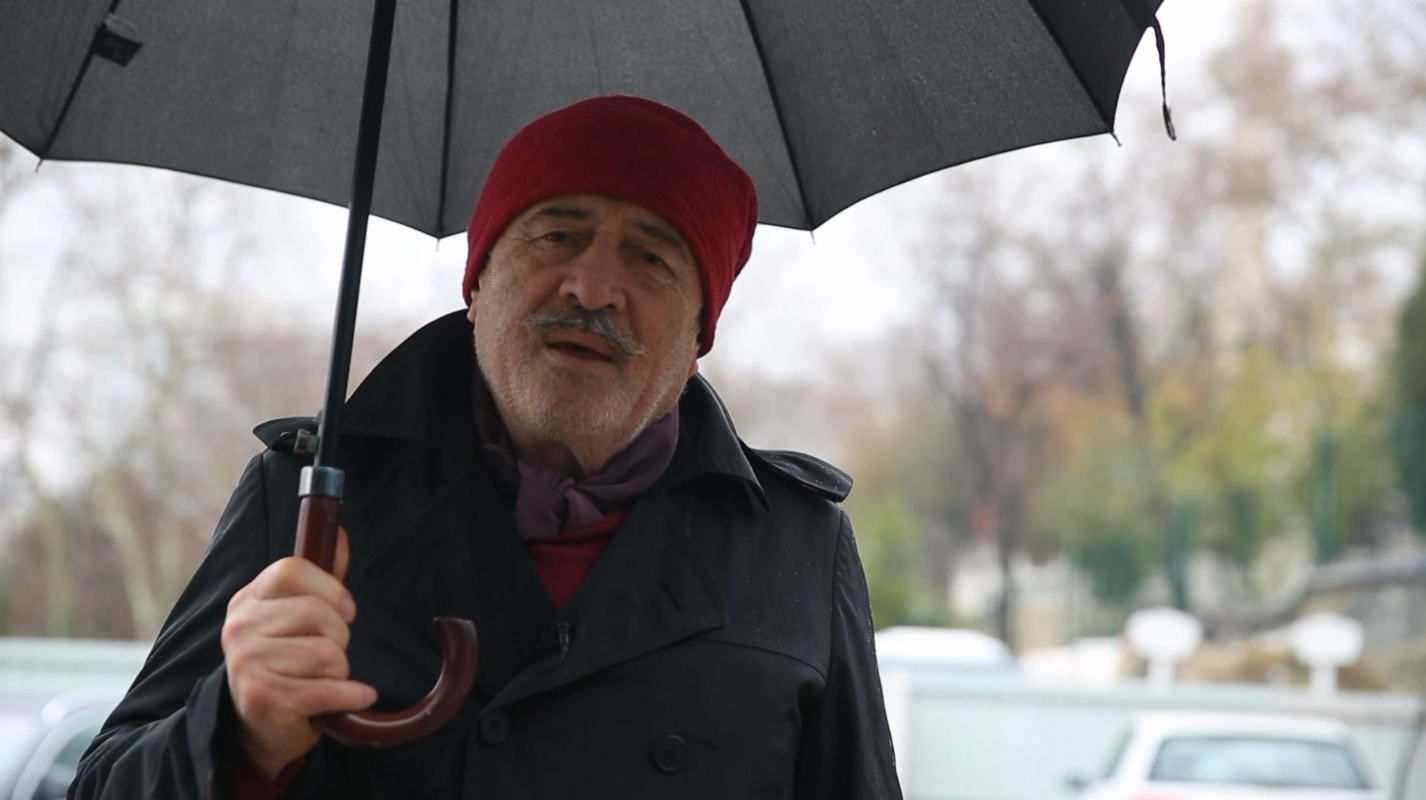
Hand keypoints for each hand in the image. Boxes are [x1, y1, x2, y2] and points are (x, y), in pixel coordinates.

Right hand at [221, 526, 376, 777]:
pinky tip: (357, 695)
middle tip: (333, 652)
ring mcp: (247, 663)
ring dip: (341, 669)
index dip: (330, 587)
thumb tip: (338, 533)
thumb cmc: (286, 662)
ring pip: (326, 653)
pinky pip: (328, 688)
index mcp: (248, 599)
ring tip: (327, 677)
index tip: (345, 609)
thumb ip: (319, 574)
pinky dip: (352, 694)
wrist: (260, 726)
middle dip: (340, 636)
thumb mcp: (295, 613)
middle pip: (316, 612)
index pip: (292, 569)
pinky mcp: (263, 698)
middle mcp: (240, 627)